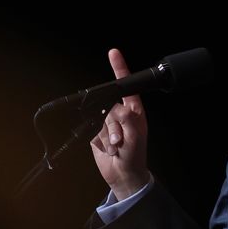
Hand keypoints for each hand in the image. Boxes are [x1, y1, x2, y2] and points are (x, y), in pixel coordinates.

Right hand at [90, 48, 149, 200]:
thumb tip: (119, 108)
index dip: (120, 69)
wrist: (122, 175)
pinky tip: (108, 149)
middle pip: (109, 106)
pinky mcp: (96, 132)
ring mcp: (108, 123)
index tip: (114, 53)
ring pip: (99, 120)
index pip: (127, 86)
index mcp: (134, 111)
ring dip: (106, 137)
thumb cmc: (135, 156)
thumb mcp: (135, 138)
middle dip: (112, 126)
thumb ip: (128, 121)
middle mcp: (121, 114)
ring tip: (116, 147)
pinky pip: (91, 130)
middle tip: (120, 142)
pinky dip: (99, 141)